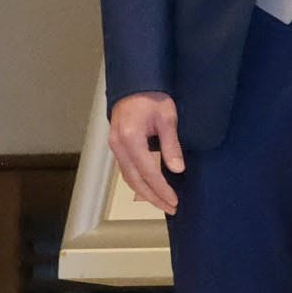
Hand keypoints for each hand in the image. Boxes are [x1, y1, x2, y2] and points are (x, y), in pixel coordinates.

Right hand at [108, 92, 184, 216]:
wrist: (134, 84)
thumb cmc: (154, 98)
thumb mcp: (168, 118)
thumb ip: (171, 145)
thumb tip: (177, 170)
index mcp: (130, 139)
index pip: (148, 172)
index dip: (161, 189)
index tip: (174, 201)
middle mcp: (118, 146)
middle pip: (135, 180)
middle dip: (153, 197)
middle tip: (171, 208)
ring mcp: (114, 147)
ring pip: (128, 177)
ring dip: (145, 192)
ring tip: (162, 203)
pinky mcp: (116, 146)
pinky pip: (126, 169)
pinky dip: (138, 181)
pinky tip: (150, 188)